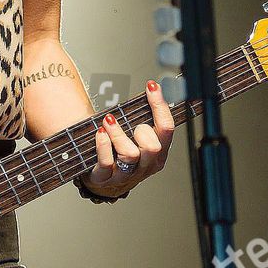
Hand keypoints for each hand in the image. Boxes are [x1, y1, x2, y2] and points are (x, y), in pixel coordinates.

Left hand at [78, 80, 174, 203]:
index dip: (160, 105)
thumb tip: (152, 88)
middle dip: (142, 130)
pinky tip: (100, 132)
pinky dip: (103, 145)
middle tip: (132, 123)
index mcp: (158, 154)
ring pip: (129, 155)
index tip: (152, 87)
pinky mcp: (105, 178)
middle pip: (153, 147)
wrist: (103, 181)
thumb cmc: (121, 153)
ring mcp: (125, 175)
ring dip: (118, 133)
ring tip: (108, 120)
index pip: (167, 128)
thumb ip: (146, 118)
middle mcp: (145, 166)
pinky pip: (106, 163)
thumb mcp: (138, 138)